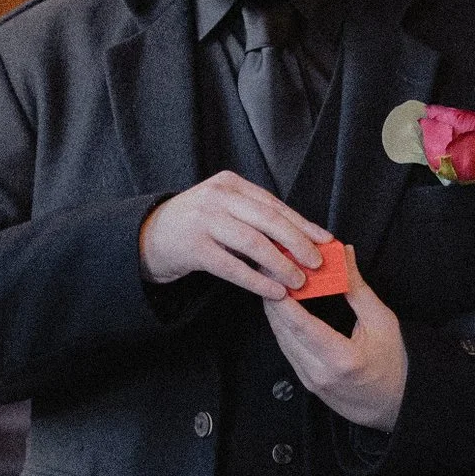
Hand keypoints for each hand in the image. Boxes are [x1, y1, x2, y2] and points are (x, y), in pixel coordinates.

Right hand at [137, 171, 329, 299]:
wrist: (149, 237)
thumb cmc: (196, 225)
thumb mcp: (223, 209)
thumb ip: (254, 218)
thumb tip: (302, 240)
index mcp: (229, 184)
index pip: (274, 204)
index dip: (302, 223)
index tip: (325, 240)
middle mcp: (217, 197)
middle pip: (268, 220)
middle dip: (297, 242)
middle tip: (317, 262)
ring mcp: (203, 221)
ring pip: (253, 243)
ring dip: (281, 264)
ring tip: (299, 280)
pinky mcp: (193, 248)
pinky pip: (233, 267)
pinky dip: (257, 280)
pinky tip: (274, 291)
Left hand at [261, 251, 407, 430]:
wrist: (396, 406)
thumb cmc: (395, 365)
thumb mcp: (382, 322)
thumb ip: (357, 289)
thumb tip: (344, 256)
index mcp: (342, 358)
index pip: (301, 325)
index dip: (282, 299)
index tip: (273, 275)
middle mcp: (320, 372)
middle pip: (284, 331)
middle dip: (273, 299)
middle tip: (269, 271)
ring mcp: (310, 380)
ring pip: (281, 340)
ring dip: (275, 312)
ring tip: (273, 285)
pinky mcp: (306, 382)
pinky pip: (287, 350)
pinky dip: (283, 327)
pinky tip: (282, 309)